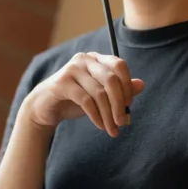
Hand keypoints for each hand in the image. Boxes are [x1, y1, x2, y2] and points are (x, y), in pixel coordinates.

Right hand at [23, 52, 144, 136]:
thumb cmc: (76, 100)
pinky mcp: (62, 83)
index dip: (127, 86)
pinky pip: (86, 100)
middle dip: (119, 104)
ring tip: (112, 130)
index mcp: (96, 58)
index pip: (119, 65)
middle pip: (111, 79)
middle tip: (123, 122)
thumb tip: (142, 84)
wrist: (45, 107)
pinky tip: (99, 125)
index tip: (129, 106)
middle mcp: (84, 59)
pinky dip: (96, 116)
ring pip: (99, 92)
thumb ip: (120, 90)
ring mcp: (72, 69)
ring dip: (108, 115)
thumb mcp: (101, 96)